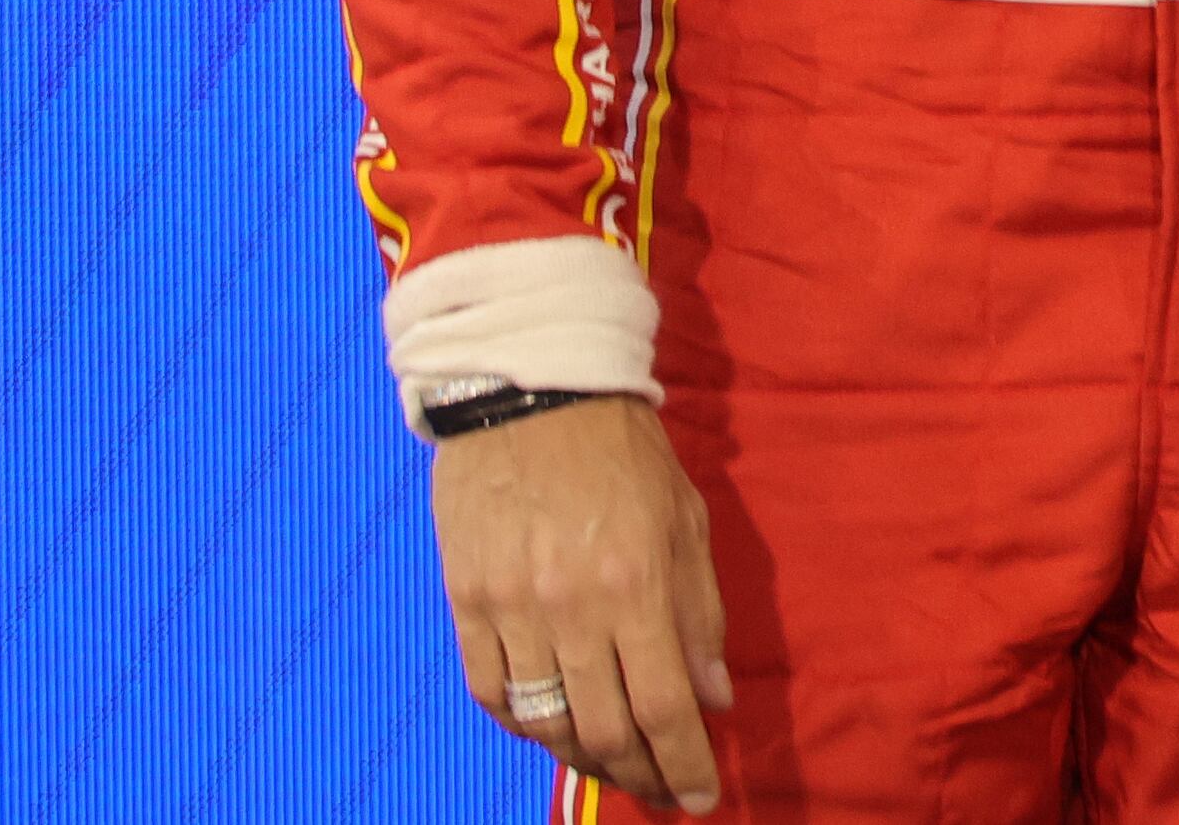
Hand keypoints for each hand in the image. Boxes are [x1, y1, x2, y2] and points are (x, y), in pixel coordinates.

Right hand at [432, 398, 734, 811]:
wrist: (533, 393)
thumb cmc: (624, 453)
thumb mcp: (685, 521)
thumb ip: (700, 613)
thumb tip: (714, 696)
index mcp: (636, 584)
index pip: (663, 706)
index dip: (683, 763)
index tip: (699, 797)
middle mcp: (571, 607)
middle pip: (604, 728)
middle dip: (640, 775)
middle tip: (662, 794)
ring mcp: (510, 608)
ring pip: (545, 721)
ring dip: (584, 758)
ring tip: (616, 768)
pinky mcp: (465, 601)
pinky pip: (491, 692)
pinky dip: (523, 724)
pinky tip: (551, 729)